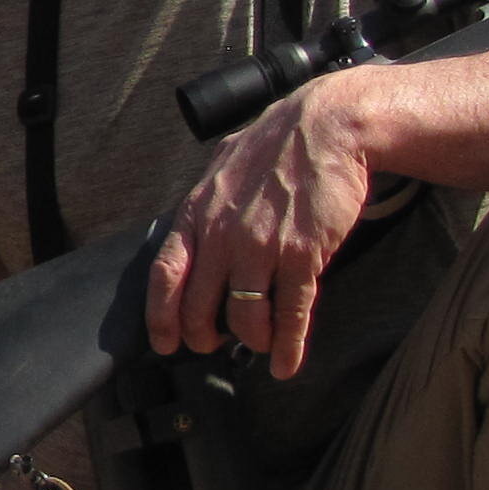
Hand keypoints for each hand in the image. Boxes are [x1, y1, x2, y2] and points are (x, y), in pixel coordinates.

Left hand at [142, 78, 378, 371]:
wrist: (326, 126)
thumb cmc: (276, 146)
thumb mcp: (223, 168)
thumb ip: (205, 205)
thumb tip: (191, 230)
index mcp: (197, 213)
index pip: (165, 275)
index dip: (162, 317)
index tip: (165, 342)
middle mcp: (223, 235)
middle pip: (200, 307)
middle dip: (204, 337)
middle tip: (213, 345)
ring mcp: (261, 247)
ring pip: (244, 318)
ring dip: (250, 340)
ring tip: (258, 343)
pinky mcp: (302, 256)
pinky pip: (289, 314)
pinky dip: (287, 346)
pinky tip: (286, 363)